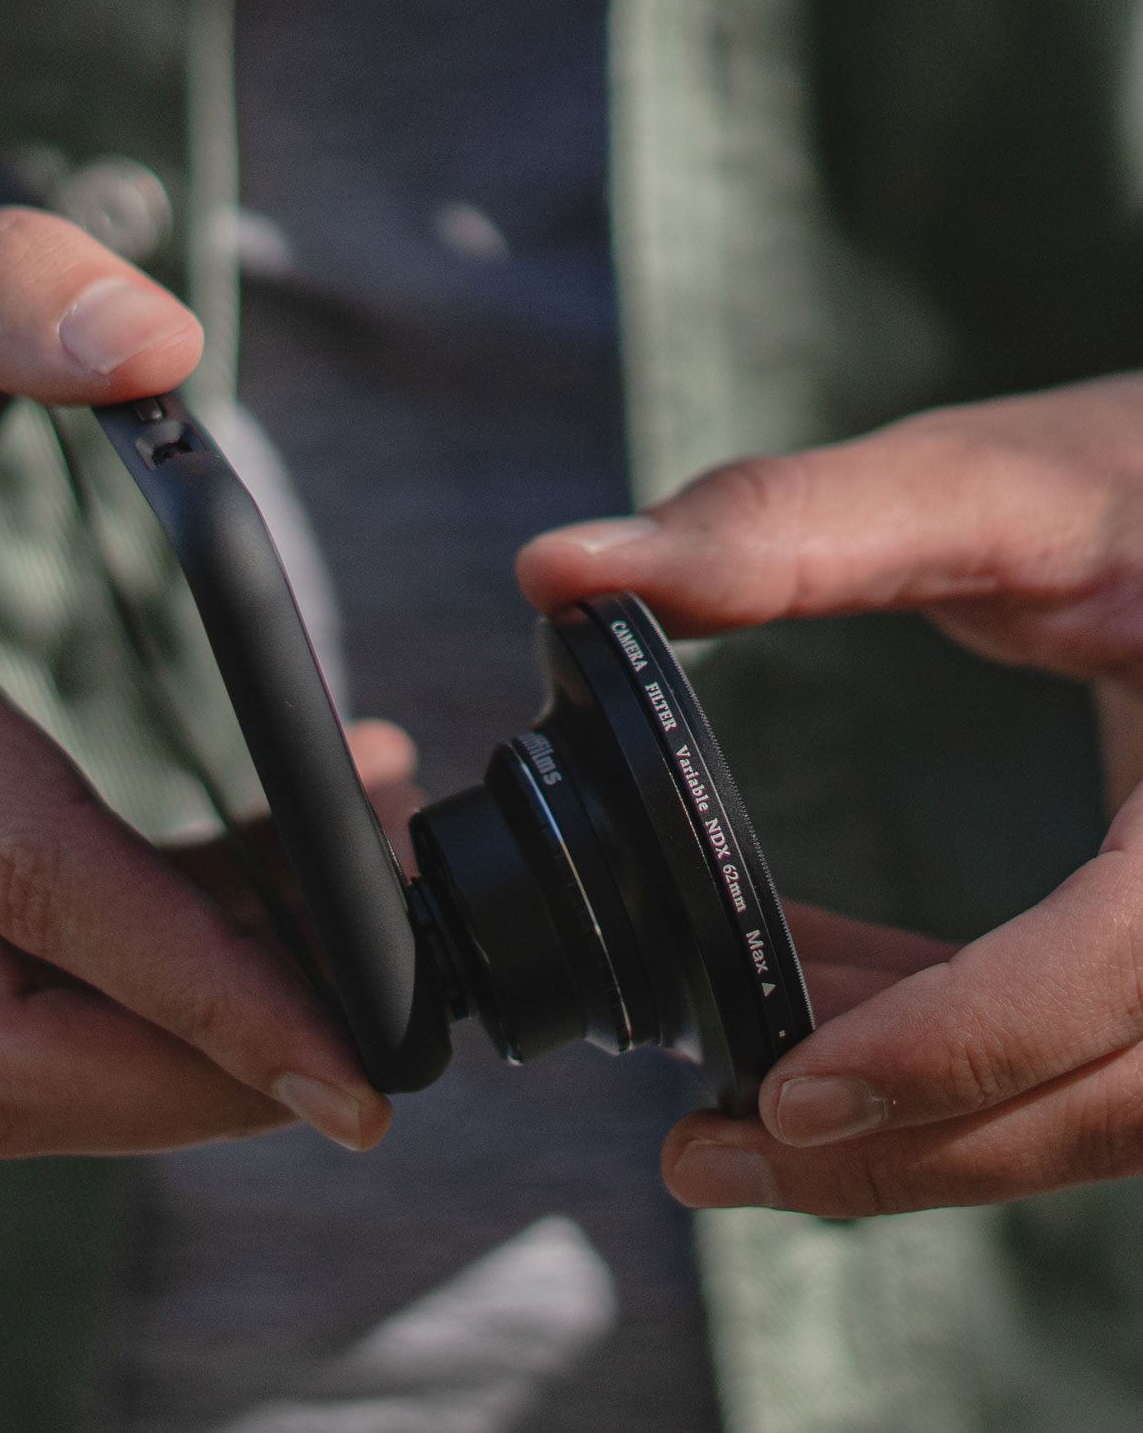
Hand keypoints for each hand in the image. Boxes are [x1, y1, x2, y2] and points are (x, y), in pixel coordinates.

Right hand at [0, 200, 389, 1157]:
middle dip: (192, 1087)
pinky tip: (229, 920)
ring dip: (159, 1063)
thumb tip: (164, 343)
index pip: (30, 881)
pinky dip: (102, 1012)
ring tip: (324, 970)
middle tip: (366, 1067)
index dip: (202, 986)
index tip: (351, 1056)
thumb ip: (21, 291)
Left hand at [518, 374, 1142, 1213]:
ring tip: (738, 1094)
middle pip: (1113, 1096)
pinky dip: (952, 1046)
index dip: (957, 1049)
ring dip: (918, 1114)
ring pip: (1103, 1100)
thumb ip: (782, 526)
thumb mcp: (988, 487)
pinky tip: (828, 1004)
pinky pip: (1089, 1043)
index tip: (786, 1095)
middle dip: (909, 1145)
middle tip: (708, 1154)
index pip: (1126, 973)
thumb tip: (556, 568)